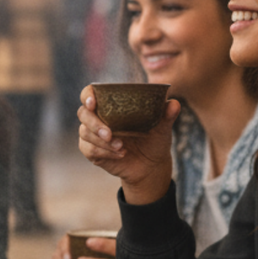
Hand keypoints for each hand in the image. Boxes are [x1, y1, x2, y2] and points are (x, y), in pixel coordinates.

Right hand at [78, 84, 178, 205]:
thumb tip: (174, 103)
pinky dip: (104, 152)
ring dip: (101, 141)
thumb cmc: (154, 139)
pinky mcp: (93, 151)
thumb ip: (166, 114)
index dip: (87, 95)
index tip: (93, 102)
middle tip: (109, 134)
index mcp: (111, 105)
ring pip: (85, 133)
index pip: (90, 93)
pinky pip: (88, 149)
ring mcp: (93, 135)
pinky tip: (120, 154)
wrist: (152, 165)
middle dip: (94, 123)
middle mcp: (98, 117)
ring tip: (122, 147)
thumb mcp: (162, 127)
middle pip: (83, 113)